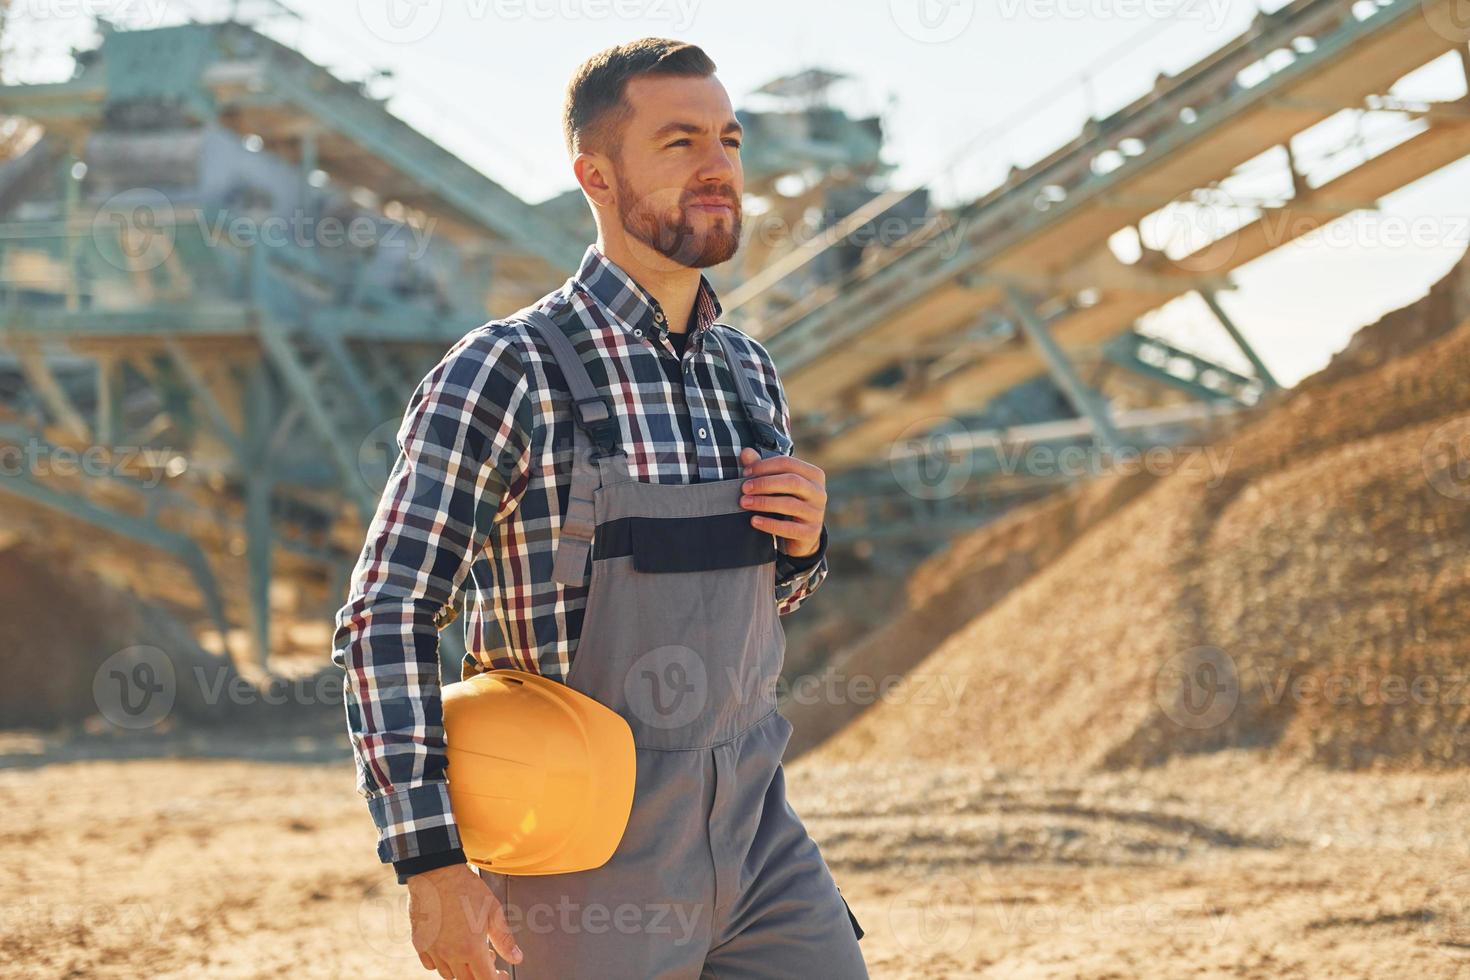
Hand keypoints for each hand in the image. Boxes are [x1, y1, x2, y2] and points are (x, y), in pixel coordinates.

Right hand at [407, 864, 521, 978]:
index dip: (497, 979)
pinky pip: (430, 965)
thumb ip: (504, 939)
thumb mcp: (493, 912)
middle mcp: (450, 954)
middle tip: (488, 956)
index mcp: (471, 948)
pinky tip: (449, 949)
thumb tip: (517, 958)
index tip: (502, 974)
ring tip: (469, 951)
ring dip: (461, 970)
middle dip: (480, 974)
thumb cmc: (467, 890)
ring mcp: (433, 950)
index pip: (486, 979)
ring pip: (448, 975)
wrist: (436, 873)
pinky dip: (441, 963)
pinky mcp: (419, 943)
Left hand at [738, 446, 826, 558]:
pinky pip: (789, 528)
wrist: (800, 536)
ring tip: (744, 503)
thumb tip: (745, 453)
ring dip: (763, 502)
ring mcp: (817, 514)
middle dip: (765, 483)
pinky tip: (754, 521)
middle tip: (744, 488)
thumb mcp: (777, 485)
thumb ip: (762, 468)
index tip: (745, 473)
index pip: (788, 463)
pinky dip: (769, 524)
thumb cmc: (787, 502)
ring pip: (790, 504)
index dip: (764, 466)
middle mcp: (819, 493)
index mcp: (813, 475)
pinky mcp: (811, 533)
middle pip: (792, 481)